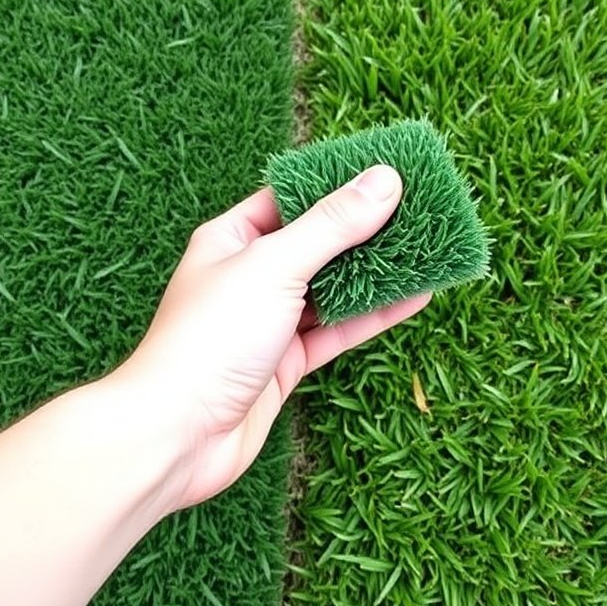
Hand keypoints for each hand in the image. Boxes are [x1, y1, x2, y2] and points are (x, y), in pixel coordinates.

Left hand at [123, 165, 430, 507]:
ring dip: (377, 273)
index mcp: (231, 239)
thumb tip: (384, 180)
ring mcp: (268, 322)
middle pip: (317, 243)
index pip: (291, 197)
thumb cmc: (208, 340)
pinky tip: (415, 297)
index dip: (337, 183)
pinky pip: (338, 331)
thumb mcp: (275, 267)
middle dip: (365, 229)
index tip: (387, 172)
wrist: (177, 434)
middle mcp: (248, 276)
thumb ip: (332, 225)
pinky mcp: (285, 364)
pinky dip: (375, 316)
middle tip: (421, 209)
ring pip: (333, 289)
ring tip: (429, 248)